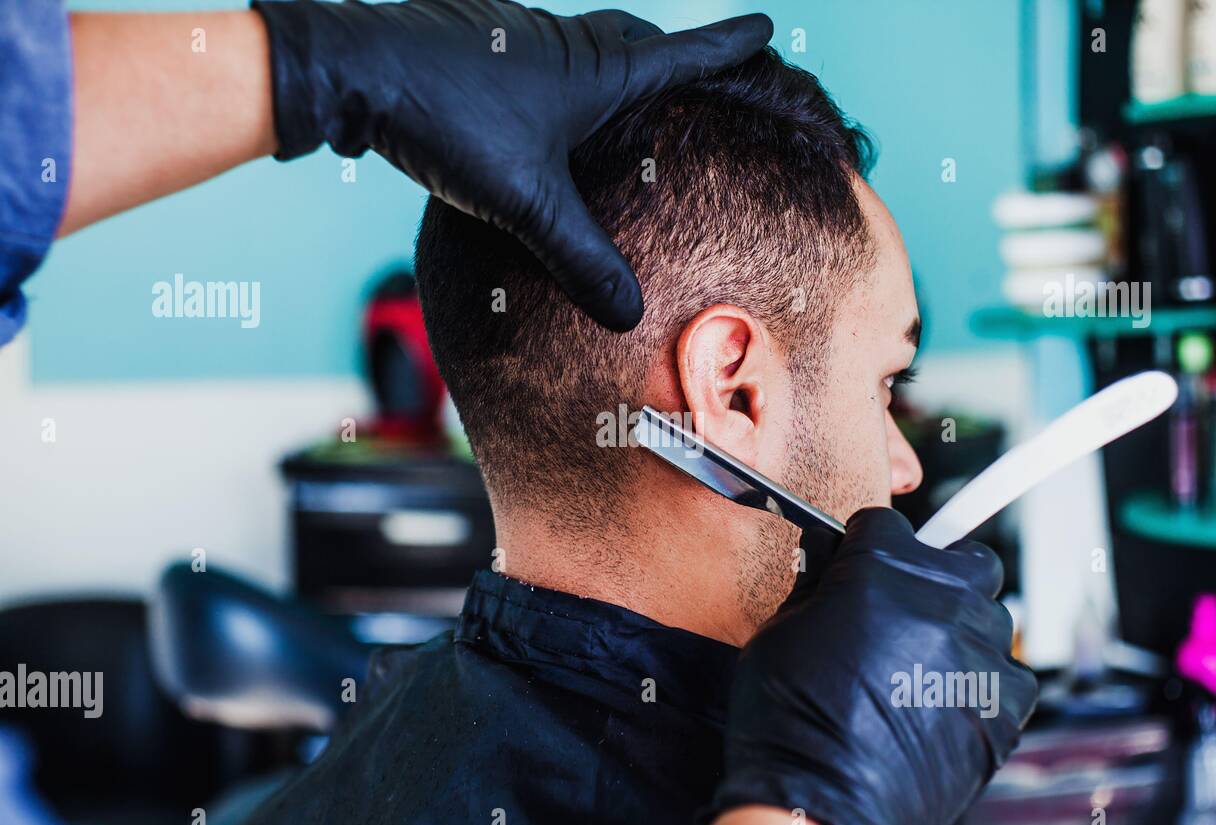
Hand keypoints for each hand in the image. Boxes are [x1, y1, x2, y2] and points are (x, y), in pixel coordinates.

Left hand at [252, 0, 772, 330]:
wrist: (359, 69)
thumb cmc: (450, 121)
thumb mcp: (525, 202)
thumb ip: (581, 257)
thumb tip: (630, 314)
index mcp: (594, 74)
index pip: (680, 56)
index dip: (726, 47)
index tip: (766, 28)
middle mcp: (564, 45)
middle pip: (637, 38)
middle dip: (674, 49)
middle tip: (699, 62)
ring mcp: (518, 39)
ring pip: (587, 42)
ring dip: (617, 57)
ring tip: (628, 88)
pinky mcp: (479, 46)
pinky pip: (542, 53)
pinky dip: (565, 70)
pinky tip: (545, 102)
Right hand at [708, 508, 1038, 824]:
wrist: (822, 798)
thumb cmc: (791, 721)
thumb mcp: (781, 629)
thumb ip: (819, 587)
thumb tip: (830, 574)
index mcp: (883, 566)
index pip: (889, 524)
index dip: (869, 546)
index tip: (863, 564)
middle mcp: (943, 598)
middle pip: (965, 560)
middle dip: (941, 575)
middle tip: (910, 606)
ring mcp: (980, 651)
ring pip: (992, 619)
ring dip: (962, 633)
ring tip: (921, 668)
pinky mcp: (1004, 705)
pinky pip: (1010, 678)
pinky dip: (983, 686)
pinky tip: (943, 705)